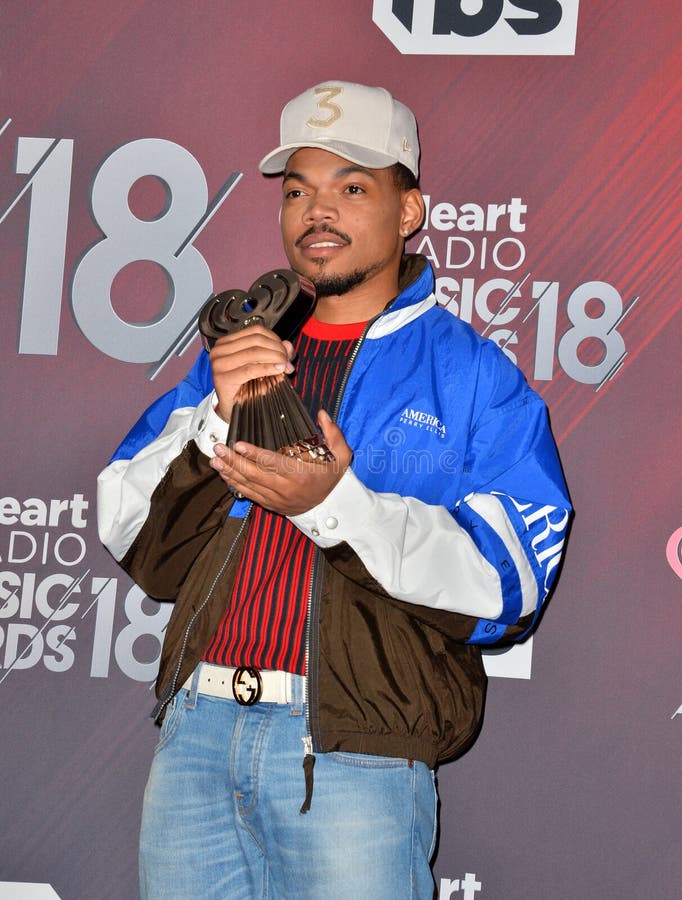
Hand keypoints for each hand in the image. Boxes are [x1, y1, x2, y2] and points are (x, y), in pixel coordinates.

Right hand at [209, 325, 294, 422]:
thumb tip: (288, 345)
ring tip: (284, 367)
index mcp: (227, 342)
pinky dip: (267, 368)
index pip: (256, 331)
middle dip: (277, 350)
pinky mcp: (222, 378)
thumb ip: (274, 353)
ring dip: (274, 358)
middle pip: (256, 340)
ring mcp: (219, 363)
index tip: (286, 351)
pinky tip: (277, 371)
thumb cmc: (244, 387)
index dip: (275, 339)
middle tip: (287, 361)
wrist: (231, 409)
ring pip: (254, 353)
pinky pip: (250, 369)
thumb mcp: (261, 365)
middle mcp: (220, 350)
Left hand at [209, 411, 352, 515]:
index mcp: (300, 474)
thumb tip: (321, 413)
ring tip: (215, 460)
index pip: (272, 462)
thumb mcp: (341, 455)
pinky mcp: (271, 504)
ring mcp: (277, 498)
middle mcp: (286, 488)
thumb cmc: (333, 476)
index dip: (254, 453)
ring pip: (248, 485)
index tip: (238, 444)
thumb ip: (333, 433)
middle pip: (254, 474)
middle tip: (218, 448)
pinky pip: (249, 494)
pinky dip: (235, 484)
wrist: (332, 505)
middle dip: (234, 461)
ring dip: (229, 472)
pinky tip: (224, 474)